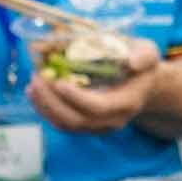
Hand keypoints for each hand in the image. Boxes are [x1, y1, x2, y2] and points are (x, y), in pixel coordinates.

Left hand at [26, 36, 160, 134]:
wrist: (144, 86)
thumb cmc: (141, 66)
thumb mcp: (148, 53)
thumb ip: (144, 55)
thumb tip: (132, 61)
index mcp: (127, 103)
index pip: (98, 108)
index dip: (76, 98)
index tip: (58, 81)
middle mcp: (112, 120)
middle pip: (76, 120)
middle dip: (51, 102)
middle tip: (37, 79)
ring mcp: (98, 126)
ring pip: (65, 124)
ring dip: (44, 106)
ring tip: (32, 84)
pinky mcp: (86, 126)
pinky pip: (61, 123)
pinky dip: (45, 109)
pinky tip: (36, 92)